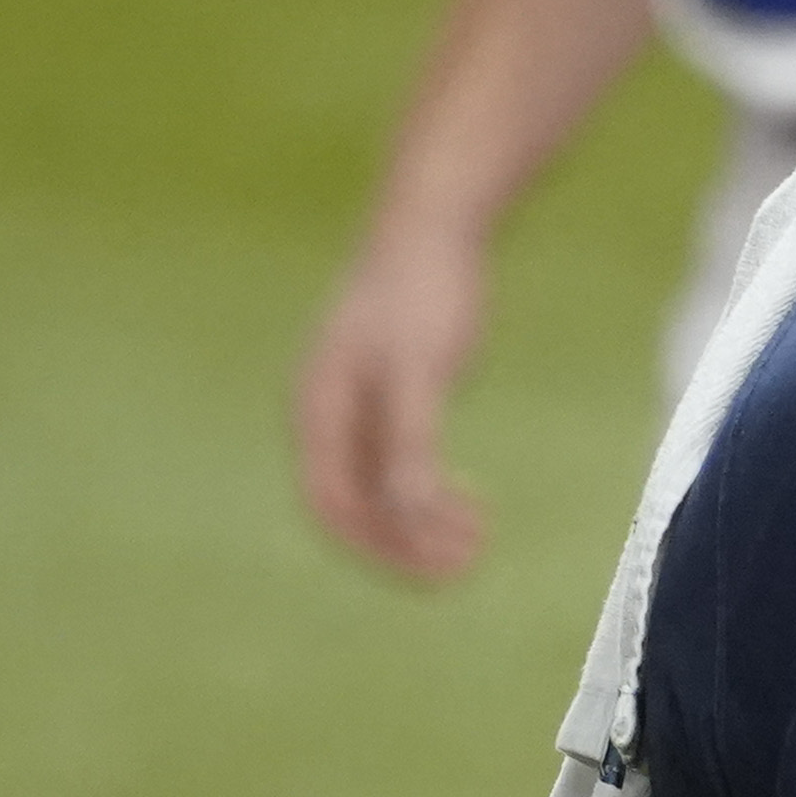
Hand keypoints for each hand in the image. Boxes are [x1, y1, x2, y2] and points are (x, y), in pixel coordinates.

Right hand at [294, 231, 491, 580]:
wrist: (433, 227)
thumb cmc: (423, 293)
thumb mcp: (420, 370)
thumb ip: (411, 439)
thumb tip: (407, 509)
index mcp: (318, 411)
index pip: (331, 504)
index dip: (379, 546)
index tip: (436, 569)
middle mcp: (325, 415)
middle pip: (352, 506)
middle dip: (404, 542)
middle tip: (467, 563)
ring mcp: (353, 407)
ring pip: (375, 490)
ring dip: (419, 523)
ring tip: (477, 537)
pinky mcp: (384, 397)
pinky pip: (394, 465)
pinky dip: (426, 493)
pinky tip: (466, 502)